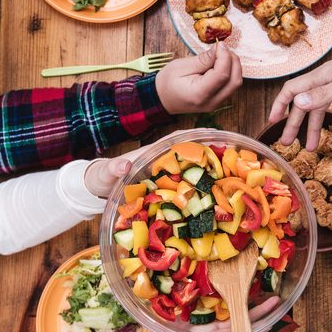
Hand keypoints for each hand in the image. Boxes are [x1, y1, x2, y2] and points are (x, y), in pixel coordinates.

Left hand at [82, 129, 220, 197]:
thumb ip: (113, 168)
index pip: (178, 139)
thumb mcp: (105, 173)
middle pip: (191, 153)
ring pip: (191, 170)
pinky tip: (213, 196)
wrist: (98, 190)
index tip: (214, 136)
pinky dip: (200, 188)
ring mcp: (165, 177)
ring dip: (209, 170)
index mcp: (152, 153)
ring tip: (231, 175)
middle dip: (211, 152)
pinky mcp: (165, 191)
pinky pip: (185, 187)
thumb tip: (124, 165)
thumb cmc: (102, 178)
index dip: (196, 136)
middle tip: (234, 156)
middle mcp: (163, 162)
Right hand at [130, 296, 280, 331]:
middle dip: (256, 311)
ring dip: (244, 300)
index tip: (268, 320)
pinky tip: (233, 282)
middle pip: (238, 320)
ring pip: (230, 311)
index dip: (251, 327)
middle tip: (275, 298)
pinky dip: (224, 293)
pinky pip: (214, 303)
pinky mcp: (195, 316)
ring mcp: (204, 324)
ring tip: (263, 286)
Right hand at [155, 42, 242, 114]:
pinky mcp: (219, 100)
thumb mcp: (181, 66)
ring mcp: (217, 103)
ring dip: (233, 66)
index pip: (222, 75)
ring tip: (221, 55)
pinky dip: (230, 72)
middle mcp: (212, 102)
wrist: (163, 99)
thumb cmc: (168, 83)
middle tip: (223, 49)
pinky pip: (231, 86)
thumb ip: (203, 59)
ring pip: (235, 84)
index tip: (220, 44)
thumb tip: (219, 49)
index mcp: (199, 94)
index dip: (225, 57)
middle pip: (234, 81)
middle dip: (233, 61)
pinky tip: (220, 64)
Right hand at [269, 25, 331, 150]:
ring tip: (313, 148)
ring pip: (325, 110)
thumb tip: (298, 104)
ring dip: (318, 129)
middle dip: (296, 124)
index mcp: (322, 76)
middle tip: (288, 143)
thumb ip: (323, 95)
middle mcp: (329, 80)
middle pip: (307, 103)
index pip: (292, 90)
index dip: (280, 105)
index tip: (273, 122)